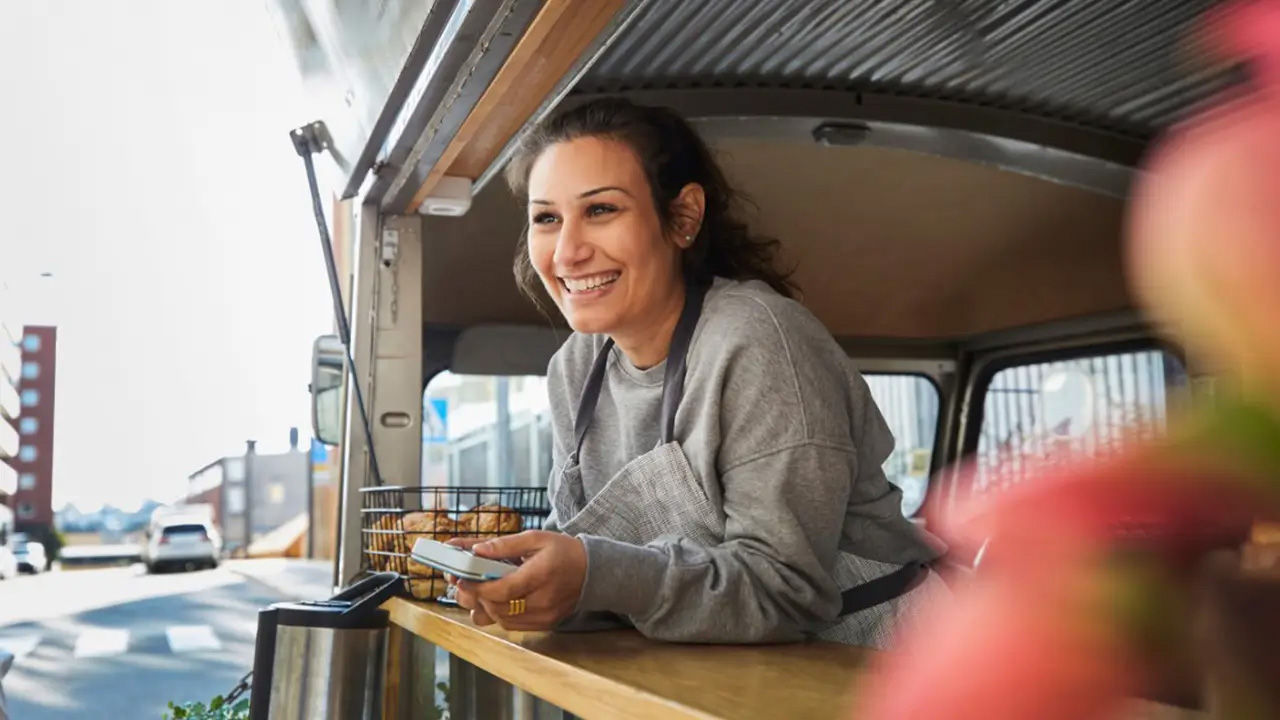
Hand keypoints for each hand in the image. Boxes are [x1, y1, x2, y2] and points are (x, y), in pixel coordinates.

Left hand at [448, 531, 586, 630]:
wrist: (592, 571)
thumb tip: (476, 550)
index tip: (461, 579)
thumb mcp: (536, 538)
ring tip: (478, 592)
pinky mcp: (544, 624)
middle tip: (463, 585)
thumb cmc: (563, 552)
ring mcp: (544, 616)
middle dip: (475, 598)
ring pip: (502, 621)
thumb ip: (505, 544)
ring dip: (485, 608)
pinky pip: (513, 626)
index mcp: (540, 575)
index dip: (476, 587)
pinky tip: (494, 601)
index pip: (500, 590)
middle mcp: (543, 600)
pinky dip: (498, 615)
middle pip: (498, 608)